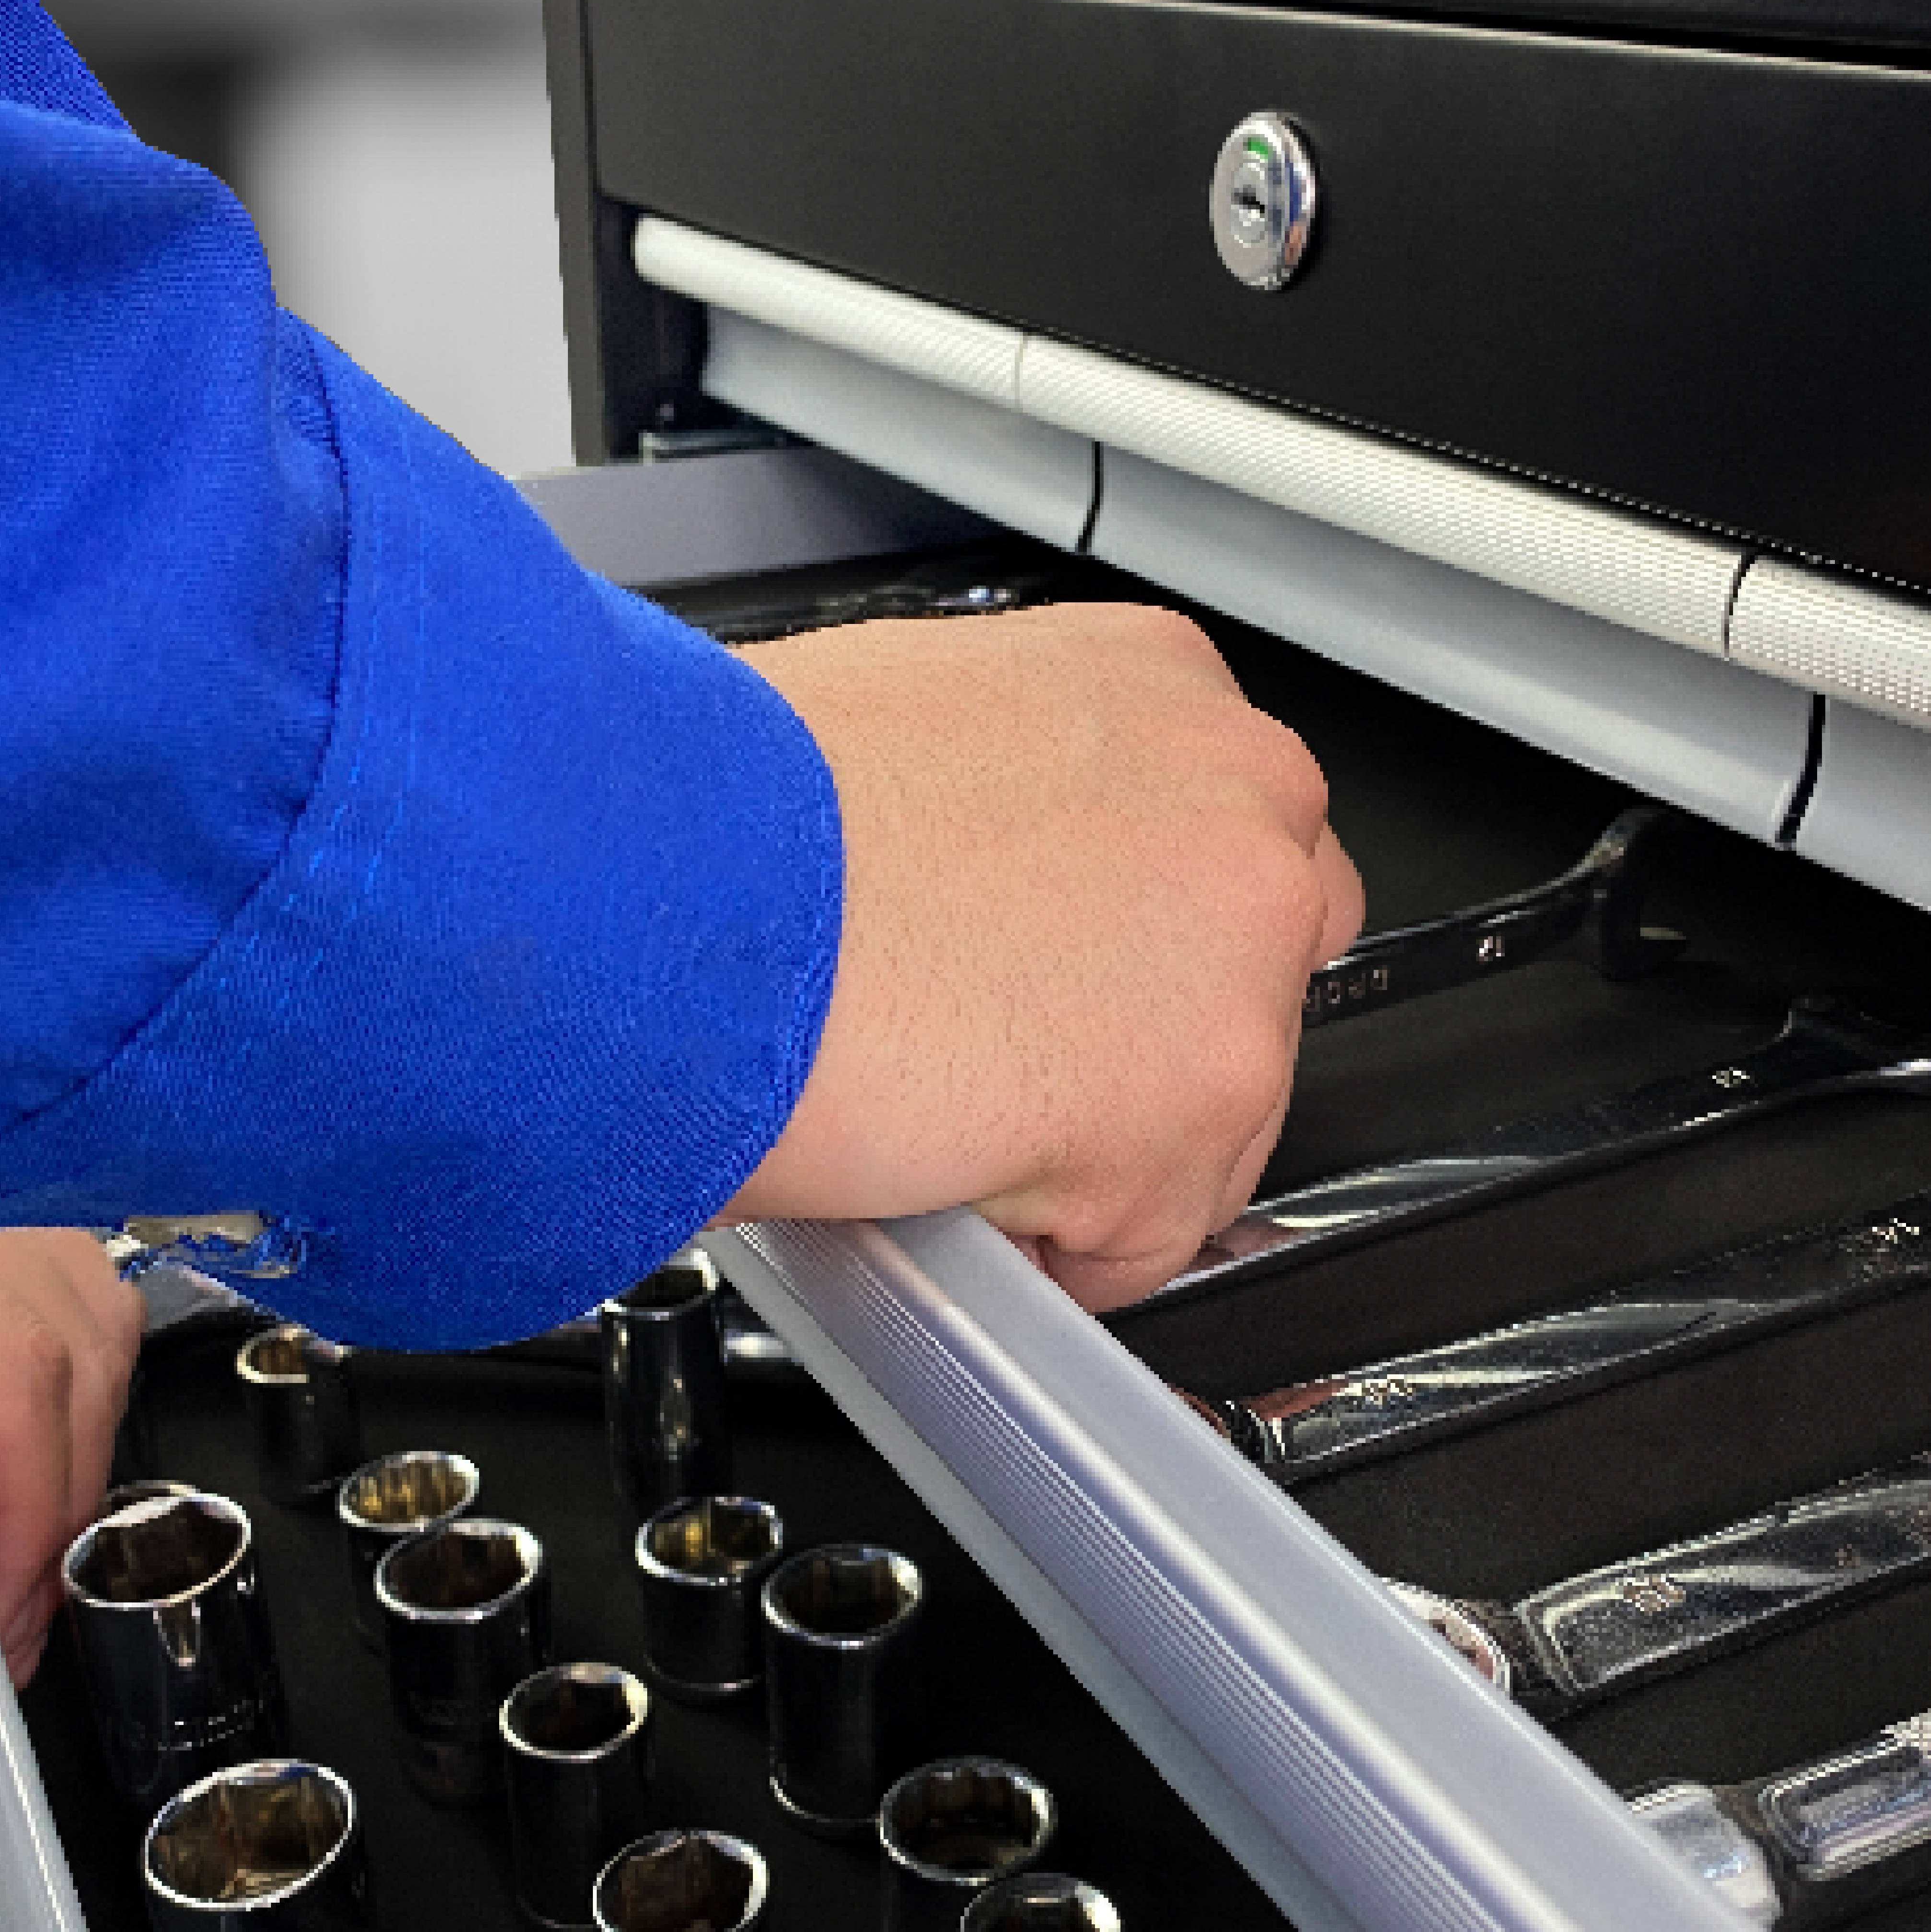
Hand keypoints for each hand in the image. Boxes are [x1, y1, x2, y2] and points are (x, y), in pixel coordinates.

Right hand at [726, 604, 1363, 1309]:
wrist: (679, 895)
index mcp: (1158, 685)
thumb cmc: (737, 811)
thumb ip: (1011, 791)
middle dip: (1147, 1026)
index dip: (1135, 926)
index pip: (1216, 832)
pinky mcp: (1197, 1108)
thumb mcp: (911, 729)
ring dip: (1098, 1141)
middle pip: (1253, 963)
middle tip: (1019, 1048)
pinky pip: (1146, 1232)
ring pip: (1213, 1109)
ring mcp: (1237, 961)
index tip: (1076, 964)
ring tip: (952, 1114)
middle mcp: (1236, 803)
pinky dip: (1058, 1246)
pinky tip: (952, 1180)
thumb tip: (991, 870)